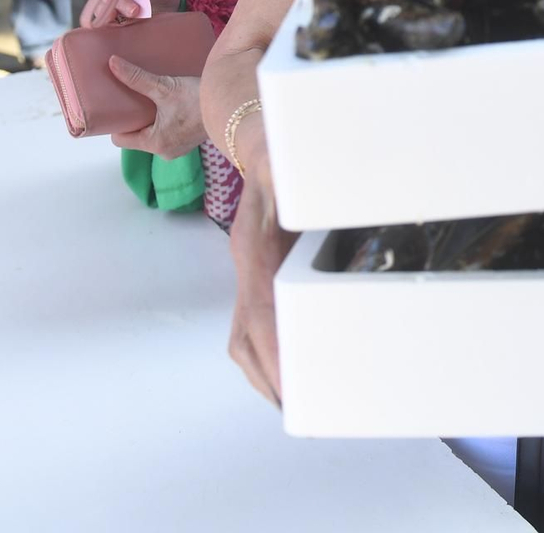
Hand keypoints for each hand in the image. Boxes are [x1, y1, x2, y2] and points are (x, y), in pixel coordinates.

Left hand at [105, 56, 207, 158]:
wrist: (231, 104)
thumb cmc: (198, 99)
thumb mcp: (164, 87)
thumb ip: (136, 78)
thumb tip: (112, 64)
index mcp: (155, 144)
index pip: (120, 139)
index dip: (117, 122)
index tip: (119, 106)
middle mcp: (164, 152)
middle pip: (136, 137)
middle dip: (134, 119)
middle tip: (134, 99)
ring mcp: (177, 149)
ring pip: (152, 135)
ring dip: (150, 120)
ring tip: (151, 101)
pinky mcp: (188, 142)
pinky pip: (167, 134)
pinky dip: (164, 122)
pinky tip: (167, 107)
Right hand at [227, 138, 297, 406]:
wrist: (260, 135)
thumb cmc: (282, 152)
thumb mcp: (289, 164)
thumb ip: (292, 181)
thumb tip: (299, 194)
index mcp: (256, 243)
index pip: (258, 309)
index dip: (272, 350)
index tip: (288, 383)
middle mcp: (248, 262)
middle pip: (245, 337)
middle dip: (269, 377)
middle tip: (297, 408)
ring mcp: (249, 270)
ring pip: (244, 336)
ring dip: (265, 373)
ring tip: (293, 402)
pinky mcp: (258, 273)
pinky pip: (253, 324)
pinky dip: (266, 354)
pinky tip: (288, 370)